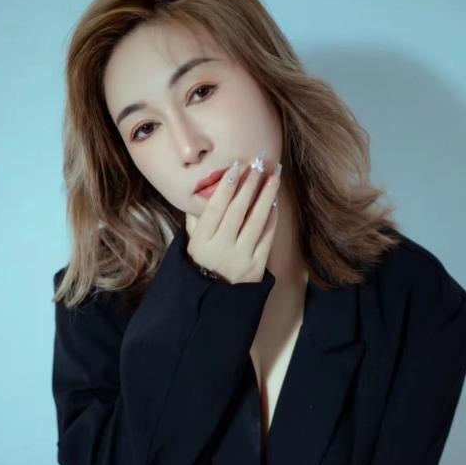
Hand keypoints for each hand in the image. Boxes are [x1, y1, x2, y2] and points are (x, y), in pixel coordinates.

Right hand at [185, 152, 280, 283]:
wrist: (215, 301)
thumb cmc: (202, 266)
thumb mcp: (191, 244)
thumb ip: (196, 219)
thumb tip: (204, 191)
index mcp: (201, 242)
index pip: (215, 209)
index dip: (226, 186)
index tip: (236, 166)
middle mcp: (220, 249)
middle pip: (237, 211)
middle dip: (249, 184)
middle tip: (258, 163)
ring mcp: (240, 258)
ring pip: (255, 221)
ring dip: (266, 196)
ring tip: (273, 176)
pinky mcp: (256, 267)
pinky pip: (266, 238)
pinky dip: (271, 218)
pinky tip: (274, 202)